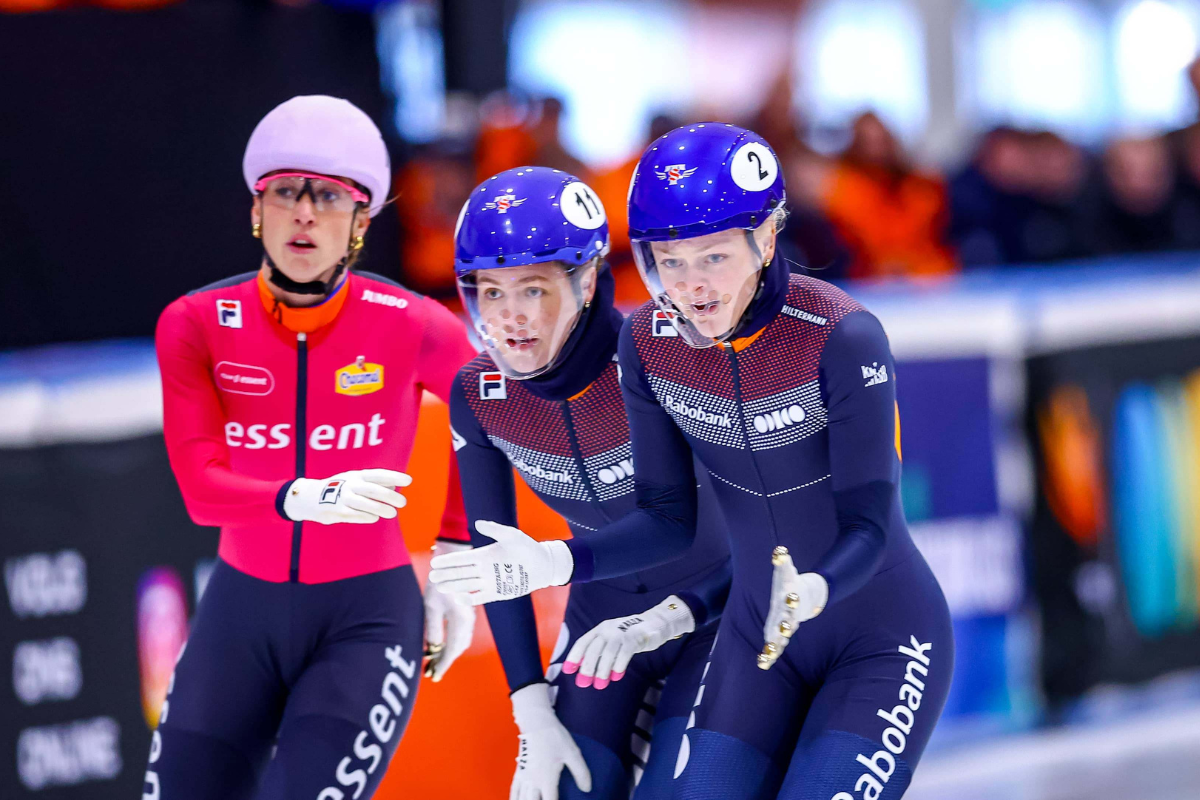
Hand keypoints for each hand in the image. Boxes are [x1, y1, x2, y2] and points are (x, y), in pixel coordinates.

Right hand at [282, 469, 410, 524]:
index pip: (378, 474)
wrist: (310, 496)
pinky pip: (354, 514)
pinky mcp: (336, 511)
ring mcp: (342, 498)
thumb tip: (395, 485)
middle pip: (373, 489)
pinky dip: (365, 516)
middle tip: (403, 502)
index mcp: (356, 475)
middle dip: (389, 496)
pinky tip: (374, 518)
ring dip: (379, 508)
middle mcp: (350, 485)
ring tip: (392, 513)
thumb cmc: (340, 488)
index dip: (394, 476)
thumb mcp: (355, 480)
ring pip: (364, 503)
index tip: (409, 480)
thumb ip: (374, 482)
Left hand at [423, 542, 476, 681]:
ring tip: (434, 662)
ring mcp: (470, 615)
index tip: (433, 677)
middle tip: (431, 673)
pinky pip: (461, 633)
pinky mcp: (466, 611)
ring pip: (460, 641)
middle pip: (458, 647)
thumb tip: (431, 651)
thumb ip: (432, 630)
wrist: (453, 559)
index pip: (453, 649)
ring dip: (448, 653)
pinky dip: (451, 643)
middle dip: (445, 661)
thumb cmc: (438, 581)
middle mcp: (469, 619)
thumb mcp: (431, 606)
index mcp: (462, 619)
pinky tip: (441, 646)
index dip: (443, 664)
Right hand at [427, 521, 573, 605]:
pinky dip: (469, 598)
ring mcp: (490, 582)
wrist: (543, 565)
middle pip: (461, 573)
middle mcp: (484, 569)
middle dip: (446, 575)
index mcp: (485, 555)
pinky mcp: (497, 593)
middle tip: (432, 577)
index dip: (448, 561)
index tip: (434, 562)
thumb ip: (494, 530)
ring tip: (440, 587)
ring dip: (453, 586)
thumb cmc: (527, 547)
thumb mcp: (511, 535)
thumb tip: (477, 522)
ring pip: (467, 585)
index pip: (462, 559)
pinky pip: (480, 597)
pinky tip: (458, 597)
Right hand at [509, 683, 590, 799]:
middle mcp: (533, 781)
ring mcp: (523, 776)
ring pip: (521, 799)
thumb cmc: (554, 737)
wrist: (536, 722)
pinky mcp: (518, 771)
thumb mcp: (572, 753)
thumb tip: (587, 789)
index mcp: (547, 779)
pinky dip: (514, 798)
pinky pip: (513, 790)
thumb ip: (581, 773)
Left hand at [562, 595, 694, 689]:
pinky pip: (625, 652)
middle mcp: (608, 629)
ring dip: (602, 669)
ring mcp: (622, 632)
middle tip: (583, 683)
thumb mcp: (612, 641)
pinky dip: (619, 665)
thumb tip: (584, 667)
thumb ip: (600, 651)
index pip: (583, 642)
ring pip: (608, 652)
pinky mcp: (636, 637)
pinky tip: (617, 676)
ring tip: (600, 684)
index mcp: (600, 629)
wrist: (655, 623)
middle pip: (593, 648)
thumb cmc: (629, 636)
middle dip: (587, 666)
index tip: (568, 671)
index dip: (574, 656)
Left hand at [758, 546, 827, 669]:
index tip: (792, 596)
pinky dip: (770, 655)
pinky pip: (776, 647)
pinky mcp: (781, 634)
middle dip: (786, 625)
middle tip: (785, 630)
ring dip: (776, 645)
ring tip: (769, 654)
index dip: (792, 598)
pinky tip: (762, 663)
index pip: (792, 597)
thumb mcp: (786, 571)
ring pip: (783, 638)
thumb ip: (782, 560)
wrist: (805, 598)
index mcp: (790, 597)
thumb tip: (779, 550)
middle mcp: (790, 614)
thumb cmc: (790, 582)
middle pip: (789, 620)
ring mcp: (787, 626)